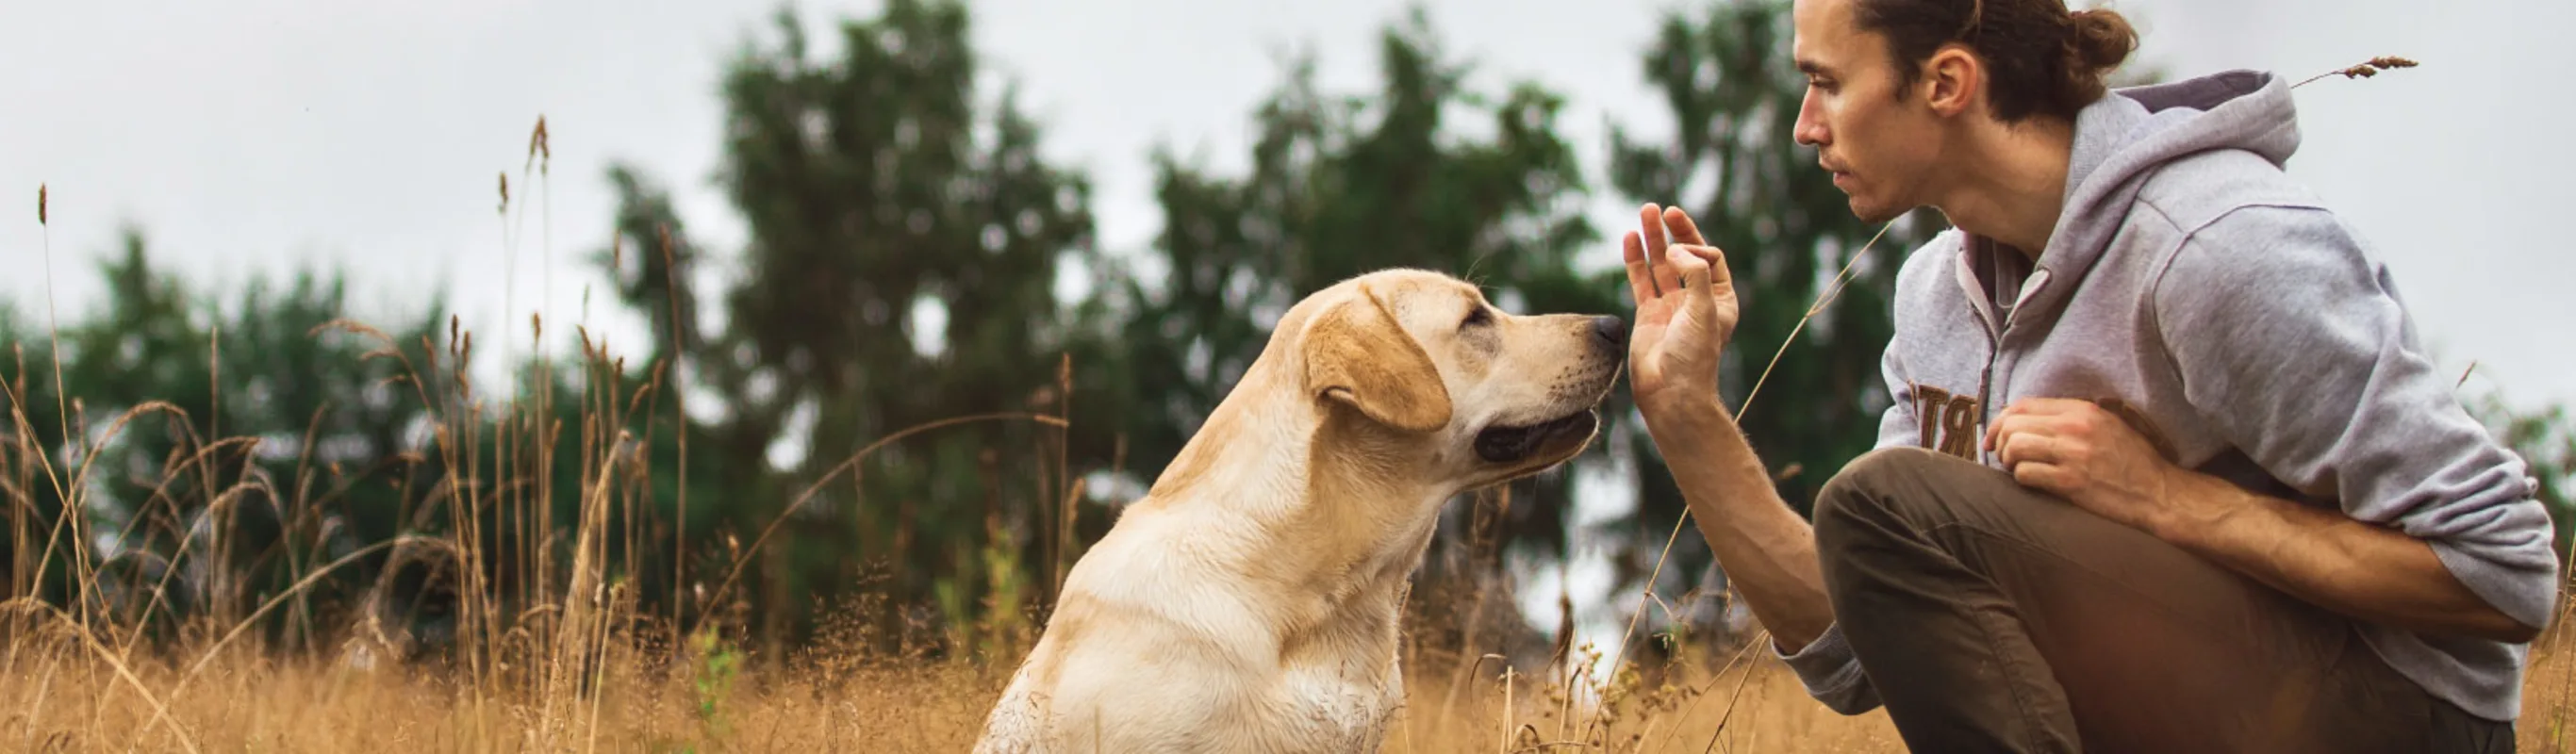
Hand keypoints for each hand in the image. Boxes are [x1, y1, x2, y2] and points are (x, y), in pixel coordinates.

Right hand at [1621, 203, 1739, 419]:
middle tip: (1663, 210)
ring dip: (1653, 239)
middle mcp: (1696, 300)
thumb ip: (1697, 275)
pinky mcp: (1647, 314)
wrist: (1669, 391)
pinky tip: (1630, 238)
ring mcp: (1670, 307)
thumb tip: (1676, 252)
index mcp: (1720, 299)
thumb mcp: (1705, 310)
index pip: (1712, 259)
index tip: (1684, 257)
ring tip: (1645, 211)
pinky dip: (1635, 259)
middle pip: (1686, 256)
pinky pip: (1641, 280)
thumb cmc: (1694, 356)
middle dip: (1675, 232)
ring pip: (1660, 265)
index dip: (1697, 249)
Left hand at [1984, 398, 2217, 537]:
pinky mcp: (2071, 482)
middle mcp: (2075, 428)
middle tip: (2004, 457)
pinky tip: (2032, 484)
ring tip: (2018, 470)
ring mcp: (2072, 455)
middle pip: (2013, 424)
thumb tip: (2030, 421)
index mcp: (2082, 410)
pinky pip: (2026, 474)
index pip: (2023, 405)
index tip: (1995, 437)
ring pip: (2015, 447)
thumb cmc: (2134, 463)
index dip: (2000, 420)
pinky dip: (2021, 480)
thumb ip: (2072, 419)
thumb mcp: (2108, 426)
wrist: (2160, 494)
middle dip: (2001, 441)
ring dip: (2009, 461)